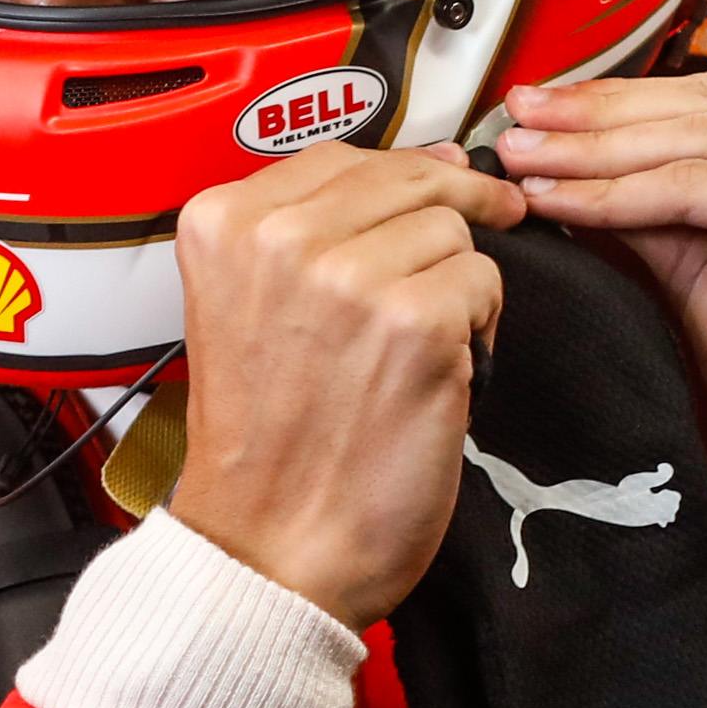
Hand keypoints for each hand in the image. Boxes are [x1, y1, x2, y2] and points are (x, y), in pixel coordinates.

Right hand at [166, 143, 521, 626]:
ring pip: (453, 231)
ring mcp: (349, 277)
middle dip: (451, 212)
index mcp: (222, 223)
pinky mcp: (416, 323)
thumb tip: (431, 171)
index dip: (402, 175)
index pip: (341, 157)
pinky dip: (480, 328)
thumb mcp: (241, 308)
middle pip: (407, 179)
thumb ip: (304, 237)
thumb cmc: (265, 450)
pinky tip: (443, 372)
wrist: (267, 551)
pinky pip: (484, 283)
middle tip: (482, 234)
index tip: (434, 189)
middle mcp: (280, 237)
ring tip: (422, 348)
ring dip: (457, 284)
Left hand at [489, 74, 706, 455]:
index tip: (547, 112)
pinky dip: (624, 195)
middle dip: (600, 116)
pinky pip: (703, 188)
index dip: (626, 103)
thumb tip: (571, 163)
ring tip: (526, 159)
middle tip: (519, 119)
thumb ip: (658, 208)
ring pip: (699, 140)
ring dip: (598, 152)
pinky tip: (567, 201)